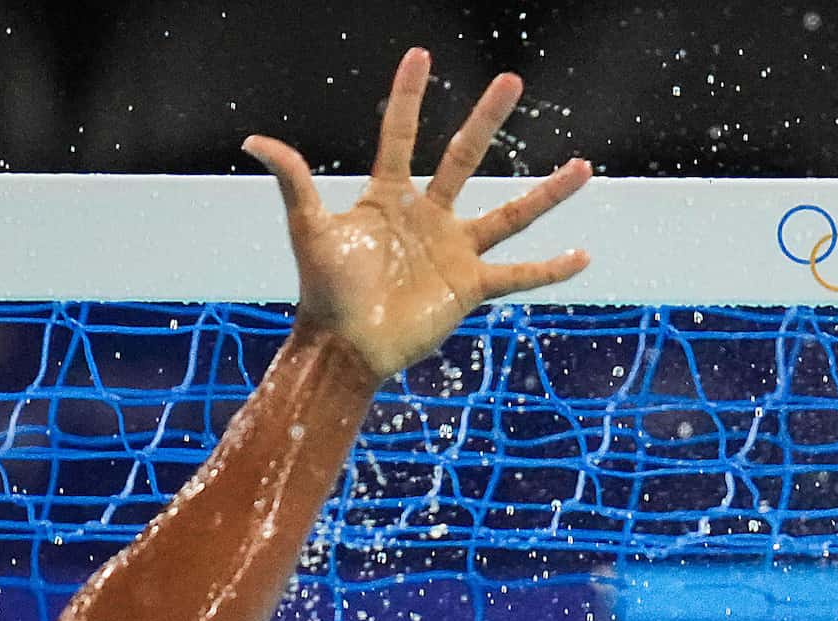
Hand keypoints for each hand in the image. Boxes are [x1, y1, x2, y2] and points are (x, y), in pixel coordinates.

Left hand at [249, 48, 590, 379]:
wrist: (347, 347)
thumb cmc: (324, 290)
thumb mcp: (308, 230)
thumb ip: (293, 182)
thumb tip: (254, 140)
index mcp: (389, 197)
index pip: (401, 135)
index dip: (409, 96)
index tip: (422, 56)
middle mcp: (428, 216)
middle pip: (465, 158)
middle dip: (487, 119)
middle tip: (511, 80)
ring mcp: (454, 250)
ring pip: (511, 213)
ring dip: (547, 192)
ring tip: (583, 167)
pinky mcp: (471, 287)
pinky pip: (520, 275)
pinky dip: (551, 269)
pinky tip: (583, 256)